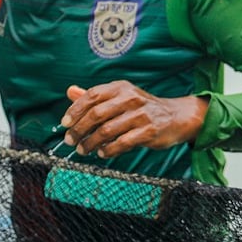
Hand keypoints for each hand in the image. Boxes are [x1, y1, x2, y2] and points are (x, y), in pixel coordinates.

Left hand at [59, 82, 207, 158]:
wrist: (176, 117)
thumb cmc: (143, 109)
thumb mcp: (121, 97)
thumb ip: (96, 97)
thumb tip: (70, 91)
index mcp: (121, 88)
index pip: (92, 96)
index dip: (75, 110)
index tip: (65, 124)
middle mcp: (131, 98)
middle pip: (96, 114)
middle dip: (79, 130)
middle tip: (70, 141)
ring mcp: (141, 114)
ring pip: (107, 130)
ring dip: (91, 143)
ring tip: (84, 150)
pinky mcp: (149, 131)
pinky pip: (123, 143)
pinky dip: (109, 150)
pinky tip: (103, 153)